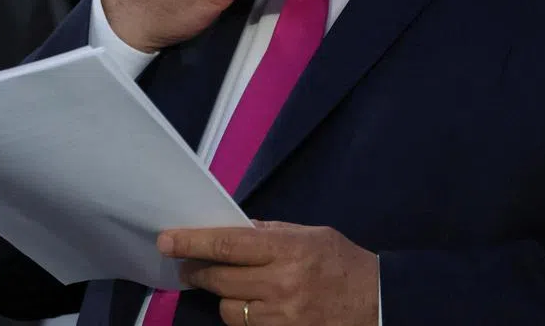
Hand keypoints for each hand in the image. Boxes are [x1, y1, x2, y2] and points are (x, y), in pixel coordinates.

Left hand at [159, 221, 378, 325]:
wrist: (378, 302)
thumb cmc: (343, 262)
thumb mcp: (310, 234)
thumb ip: (270, 233)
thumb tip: (232, 229)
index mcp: (288, 249)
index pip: (228, 245)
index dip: (193, 242)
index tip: (167, 240)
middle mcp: (282, 283)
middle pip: (220, 279)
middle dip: (197, 271)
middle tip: (185, 265)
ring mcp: (282, 315)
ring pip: (228, 308)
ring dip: (219, 295)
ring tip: (221, 284)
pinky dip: (240, 314)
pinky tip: (245, 303)